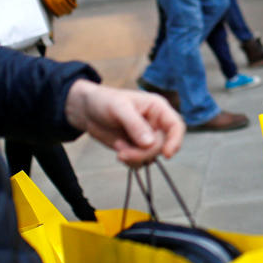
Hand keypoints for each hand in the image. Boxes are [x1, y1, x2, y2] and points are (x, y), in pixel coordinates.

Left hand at [64, 80, 182, 165]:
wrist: (86, 110)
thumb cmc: (104, 101)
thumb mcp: (119, 108)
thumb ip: (135, 125)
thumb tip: (150, 143)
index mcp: (157, 108)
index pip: (176, 126)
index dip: (175, 141)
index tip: (166, 155)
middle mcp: (156, 123)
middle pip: (162, 145)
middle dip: (143, 153)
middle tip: (122, 153)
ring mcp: (147, 137)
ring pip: (152, 156)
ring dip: (135, 158)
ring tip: (118, 148)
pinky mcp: (137, 148)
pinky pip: (142, 161)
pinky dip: (131, 161)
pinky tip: (119, 151)